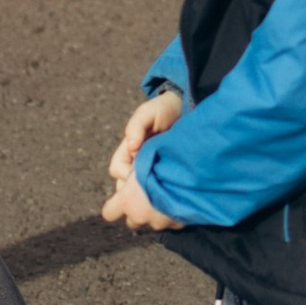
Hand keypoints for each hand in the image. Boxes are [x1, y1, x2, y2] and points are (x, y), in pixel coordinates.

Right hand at [101, 89, 184, 230]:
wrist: (188, 108)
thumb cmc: (164, 110)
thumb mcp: (148, 113)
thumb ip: (136, 126)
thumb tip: (131, 146)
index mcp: (128, 151)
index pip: (117, 170)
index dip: (125, 175)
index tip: (140, 174)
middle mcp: (137, 163)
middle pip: (126, 188)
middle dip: (136, 192)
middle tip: (153, 189)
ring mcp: (152, 171)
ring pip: (143, 193)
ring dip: (150, 196)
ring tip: (165, 193)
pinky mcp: (168, 177)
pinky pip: (160, 193)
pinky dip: (164, 196)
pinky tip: (174, 194)